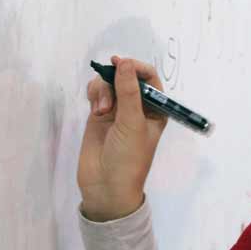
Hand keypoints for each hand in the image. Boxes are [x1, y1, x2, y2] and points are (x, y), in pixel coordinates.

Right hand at [77, 56, 167, 220]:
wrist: (106, 186)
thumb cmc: (129, 157)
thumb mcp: (133, 123)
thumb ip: (129, 92)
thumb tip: (125, 63)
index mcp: (156, 109)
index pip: (149, 78)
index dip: (137, 68)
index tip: (121, 64)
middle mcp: (138, 107)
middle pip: (126, 77)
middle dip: (116, 80)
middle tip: (108, 94)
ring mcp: (118, 110)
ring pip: (109, 83)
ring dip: (103, 90)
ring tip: (101, 111)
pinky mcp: (99, 115)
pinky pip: (97, 92)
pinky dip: (94, 94)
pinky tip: (95, 109)